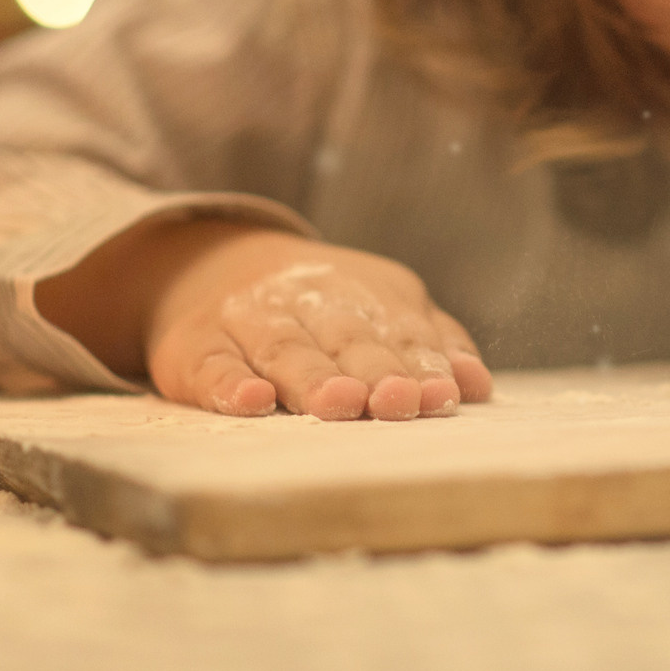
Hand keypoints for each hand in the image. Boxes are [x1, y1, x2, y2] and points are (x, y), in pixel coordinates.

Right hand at [139, 227, 493, 420]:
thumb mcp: (382, 310)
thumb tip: (476, 384)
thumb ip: (431, 344)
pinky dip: (228, 384)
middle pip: (345, 339)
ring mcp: (246, 319)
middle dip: (375, 371)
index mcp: (361, 292)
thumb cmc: (321, 310)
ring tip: (340, 404)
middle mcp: (305, 300)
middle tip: (397, 403)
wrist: (215, 266)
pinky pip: (211, 363)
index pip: (398, 330)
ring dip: (312, 377)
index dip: (421, 364)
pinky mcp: (193, 346)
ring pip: (284, 348)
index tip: (440, 398)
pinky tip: (252, 401)